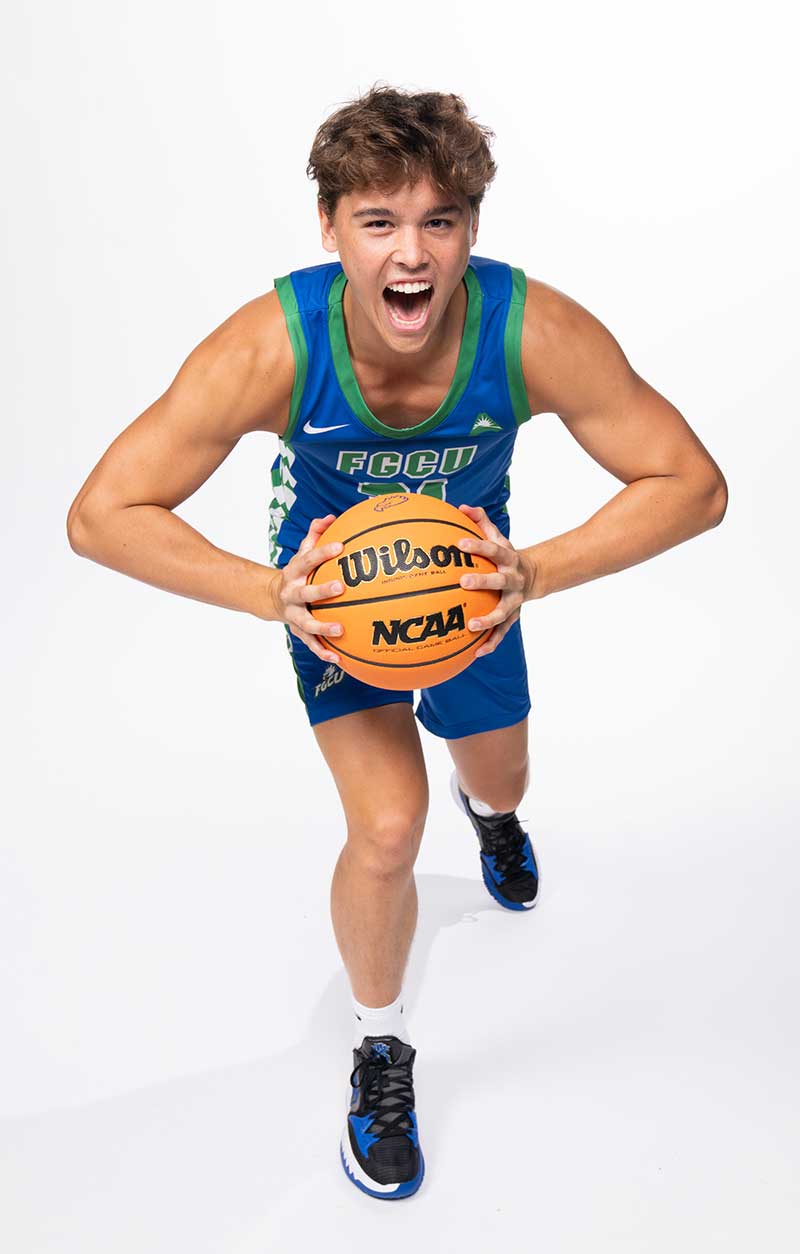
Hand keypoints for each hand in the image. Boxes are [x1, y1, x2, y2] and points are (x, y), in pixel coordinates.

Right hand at [269, 515, 344, 663]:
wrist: (273, 598)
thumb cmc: (299, 572)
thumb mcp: (302, 553)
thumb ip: (315, 534)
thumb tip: (331, 516)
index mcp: (294, 572)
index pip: (308, 559)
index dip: (322, 552)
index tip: (340, 547)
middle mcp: (292, 593)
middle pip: (305, 592)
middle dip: (322, 590)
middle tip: (341, 586)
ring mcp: (294, 614)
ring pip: (307, 623)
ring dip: (322, 627)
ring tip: (340, 630)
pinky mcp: (298, 631)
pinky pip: (311, 643)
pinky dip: (323, 651)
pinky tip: (339, 659)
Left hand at [455, 504, 535, 657]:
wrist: (533, 576)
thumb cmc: (505, 555)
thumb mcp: (497, 537)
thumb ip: (480, 522)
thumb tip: (460, 508)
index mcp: (507, 558)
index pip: (492, 549)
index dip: (477, 546)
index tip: (459, 543)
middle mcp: (512, 579)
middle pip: (499, 581)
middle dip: (483, 581)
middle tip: (463, 581)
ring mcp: (514, 600)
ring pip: (503, 612)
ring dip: (488, 620)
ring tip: (470, 626)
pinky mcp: (513, 617)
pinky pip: (501, 633)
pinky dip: (490, 643)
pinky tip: (475, 653)